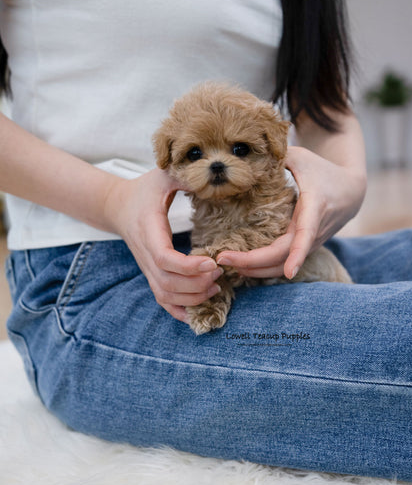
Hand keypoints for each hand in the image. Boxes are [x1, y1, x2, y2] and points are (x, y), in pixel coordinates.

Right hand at [104, 169, 221, 321]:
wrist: (118, 206)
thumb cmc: (145, 189)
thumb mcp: (164, 174)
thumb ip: (186, 176)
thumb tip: (213, 175)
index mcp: (149, 230)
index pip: (164, 258)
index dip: (188, 266)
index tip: (212, 261)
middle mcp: (145, 254)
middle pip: (167, 283)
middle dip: (196, 284)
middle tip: (219, 273)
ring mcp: (147, 267)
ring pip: (165, 295)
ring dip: (192, 297)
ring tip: (216, 286)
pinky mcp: (151, 274)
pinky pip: (162, 300)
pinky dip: (180, 310)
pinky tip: (200, 309)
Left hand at [216, 146, 365, 278]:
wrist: (350, 191)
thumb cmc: (322, 171)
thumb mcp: (300, 157)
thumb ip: (276, 154)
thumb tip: (244, 153)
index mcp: (315, 206)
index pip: (307, 234)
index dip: (298, 254)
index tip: (290, 271)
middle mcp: (314, 231)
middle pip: (284, 256)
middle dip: (252, 262)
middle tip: (222, 258)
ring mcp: (310, 244)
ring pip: (282, 266)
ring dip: (254, 269)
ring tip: (226, 263)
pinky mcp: (304, 250)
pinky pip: (282, 264)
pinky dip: (262, 268)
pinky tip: (241, 265)